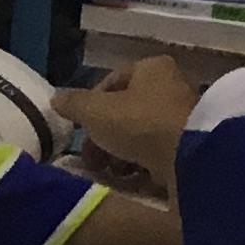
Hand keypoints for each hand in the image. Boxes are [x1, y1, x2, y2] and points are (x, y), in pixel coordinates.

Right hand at [55, 53, 198, 201]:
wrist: (188, 155)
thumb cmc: (140, 123)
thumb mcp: (97, 112)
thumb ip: (75, 104)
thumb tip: (55, 98)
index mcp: (151, 68)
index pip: (111, 82)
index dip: (89, 107)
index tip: (79, 130)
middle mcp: (171, 84)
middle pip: (124, 111)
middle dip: (103, 137)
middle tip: (91, 160)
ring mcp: (182, 113)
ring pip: (138, 132)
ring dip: (119, 152)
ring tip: (110, 171)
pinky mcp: (188, 141)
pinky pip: (156, 150)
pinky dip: (140, 162)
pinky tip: (131, 177)